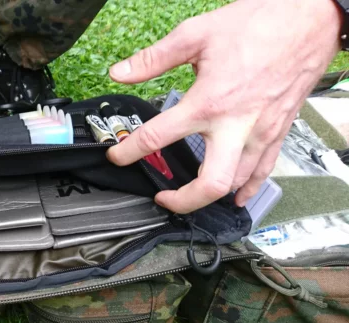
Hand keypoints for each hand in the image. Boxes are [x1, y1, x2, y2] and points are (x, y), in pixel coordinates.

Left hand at [107, 0, 342, 212]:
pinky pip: (263, 171)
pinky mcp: (279, 132)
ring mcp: (260, 133)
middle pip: (210, 184)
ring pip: (236, 183)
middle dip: (182, 200)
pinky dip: (247, 188)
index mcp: (208, 103)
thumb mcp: (196, 35)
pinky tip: (234, 196)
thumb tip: (120, 72)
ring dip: (210, 194)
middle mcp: (236, 126)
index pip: (157, 138)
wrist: (308, 20)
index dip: (129, 153)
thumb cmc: (258, 24)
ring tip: (189, 193)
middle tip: (162, 198)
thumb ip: (153, 59)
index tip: (117, 157)